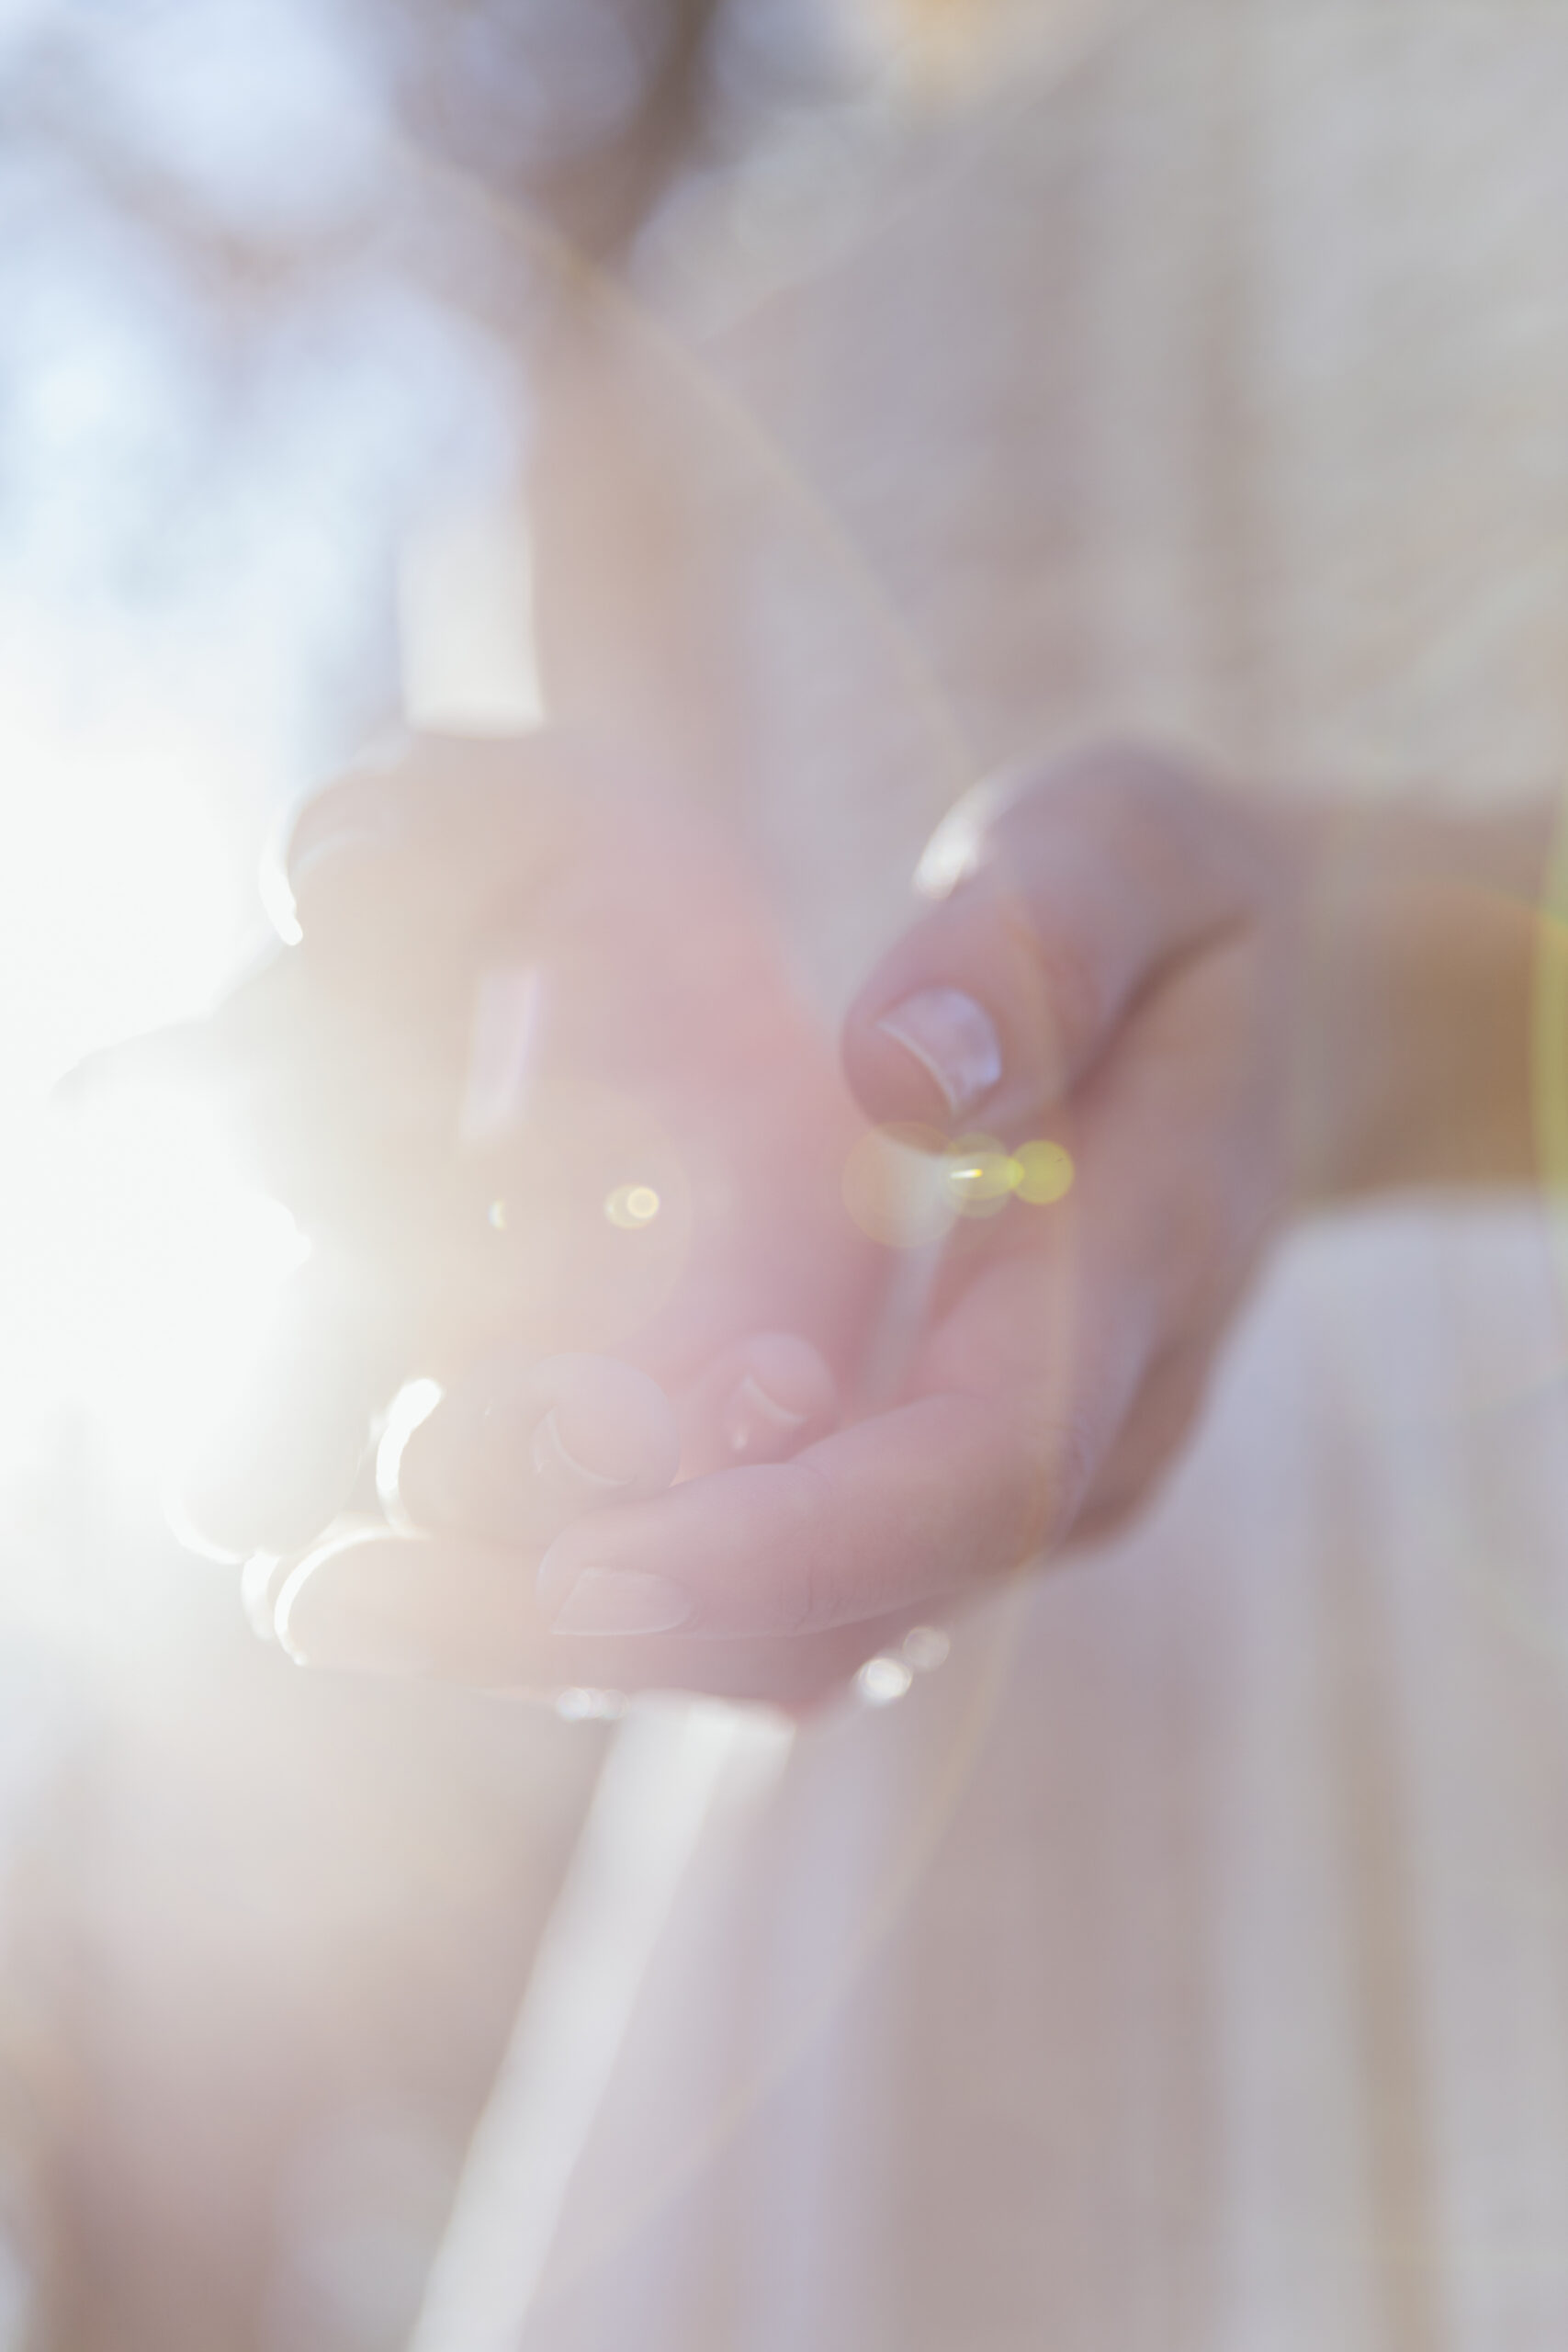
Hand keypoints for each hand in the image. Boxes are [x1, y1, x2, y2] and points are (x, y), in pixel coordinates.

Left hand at [283, 744, 1310, 1702]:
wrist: (1284, 1027)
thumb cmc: (1193, 916)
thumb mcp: (1149, 847)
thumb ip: (1046, 939)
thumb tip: (898, 1084)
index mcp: (1136, 1292)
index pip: (966, 1478)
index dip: (775, 1545)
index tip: (572, 1560)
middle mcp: (1075, 1441)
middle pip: (841, 1613)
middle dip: (591, 1629)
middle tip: (330, 1591)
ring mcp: (1000, 1484)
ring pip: (791, 1639)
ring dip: (562, 1637)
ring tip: (329, 1584)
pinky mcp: (926, 1479)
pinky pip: (773, 1588)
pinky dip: (606, 1589)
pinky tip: (437, 1544)